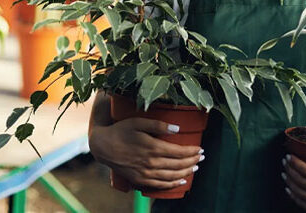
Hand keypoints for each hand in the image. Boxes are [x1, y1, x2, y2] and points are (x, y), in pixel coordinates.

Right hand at [89, 117, 203, 189]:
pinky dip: (173, 184)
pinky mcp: (140, 179)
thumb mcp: (139, 121)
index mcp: (153, 147)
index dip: (192, 151)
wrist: (103, 146)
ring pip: (172, 176)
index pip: (179, 152)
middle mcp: (151, 162)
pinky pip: (161, 184)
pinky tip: (182, 181)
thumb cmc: (121, 130)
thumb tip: (177, 129)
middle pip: (178, 164)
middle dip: (193, 161)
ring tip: (195, 167)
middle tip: (202, 157)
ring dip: (186, 172)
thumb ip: (159, 124)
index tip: (201, 148)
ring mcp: (146, 173)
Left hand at [282, 144, 305, 211]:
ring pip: (301, 194)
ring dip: (290, 183)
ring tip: (285, 173)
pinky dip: (295, 197)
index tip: (289, 156)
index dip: (296, 163)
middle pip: (302, 182)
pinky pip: (305, 205)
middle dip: (290, 171)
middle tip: (285, 162)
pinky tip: (290, 188)